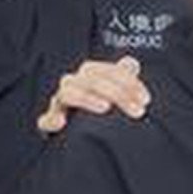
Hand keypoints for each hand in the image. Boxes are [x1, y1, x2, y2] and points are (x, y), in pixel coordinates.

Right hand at [36, 55, 151, 134]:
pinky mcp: (51, 121)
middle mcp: (74, 84)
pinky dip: (51, 119)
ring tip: (105, 108)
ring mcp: (60, 102)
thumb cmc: (102, 105)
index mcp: (90, 74)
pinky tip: (62, 122)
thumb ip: (123, 76)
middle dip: (117, 93)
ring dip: (87, 98)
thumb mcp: (115, 92)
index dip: (128, 81)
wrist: (81, 130)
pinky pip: (46, 119)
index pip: (108, 71)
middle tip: (138, 111)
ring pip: (68, 93)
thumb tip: (131, 62)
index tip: (146, 99)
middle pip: (91, 80)